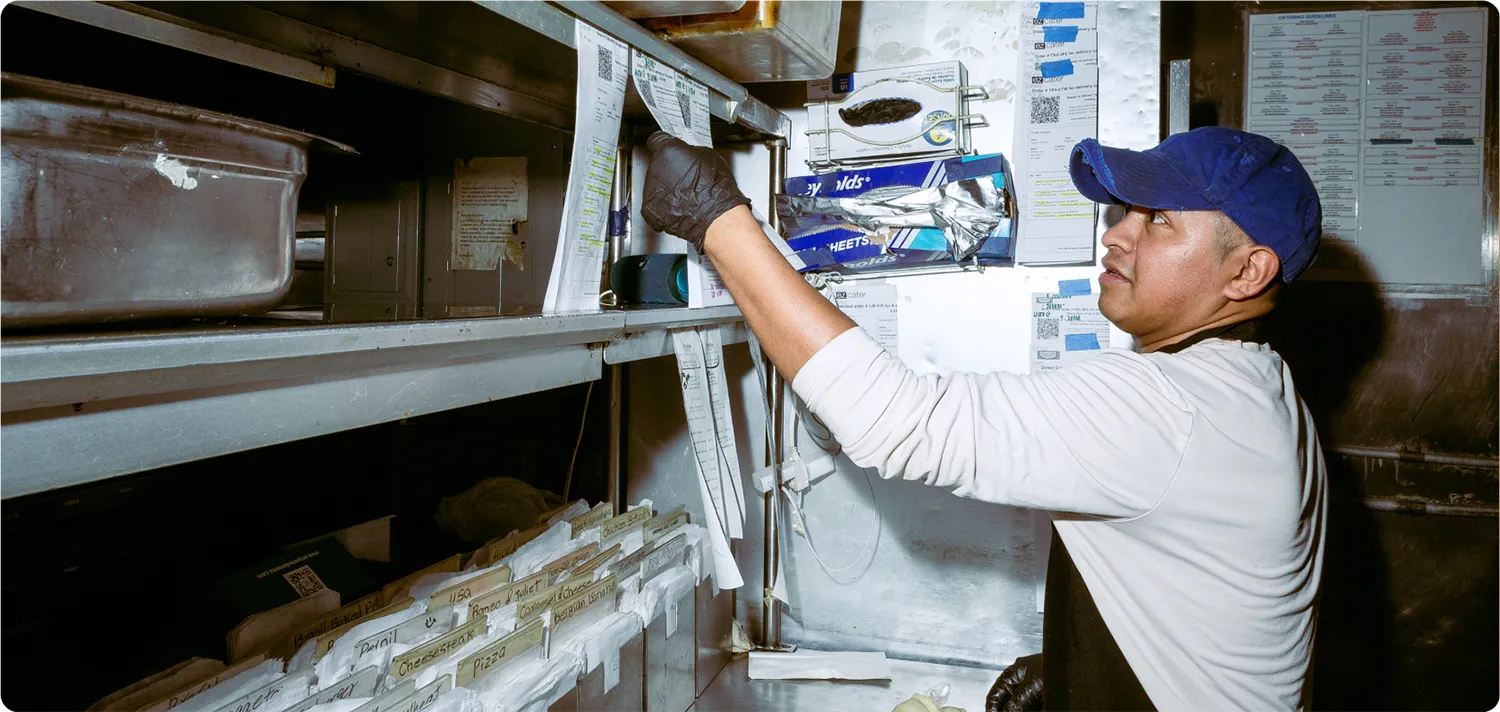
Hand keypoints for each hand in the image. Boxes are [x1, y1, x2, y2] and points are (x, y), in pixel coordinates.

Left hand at [641, 132, 750, 252]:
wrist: (715, 216)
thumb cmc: (715, 188)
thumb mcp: (708, 156)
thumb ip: (690, 151)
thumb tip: (686, 152)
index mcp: (668, 151)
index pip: (656, 140)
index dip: (664, 145)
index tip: (668, 149)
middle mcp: (655, 168)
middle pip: (657, 164)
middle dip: (668, 169)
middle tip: (685, 177)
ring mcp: (650, 189)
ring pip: (655, 184)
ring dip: (666, 188)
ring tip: (685, 194)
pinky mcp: (649, 209)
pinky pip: (654, 203)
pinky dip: (664, 206)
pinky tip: (679, 206)